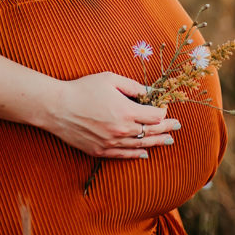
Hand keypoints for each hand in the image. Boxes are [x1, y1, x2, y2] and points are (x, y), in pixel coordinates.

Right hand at [48, 72, 181, 158]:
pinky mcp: (100, 151)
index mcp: (126, 112)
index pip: (155, 116)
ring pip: (141, 146)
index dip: (163, 110)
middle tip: (177, 126)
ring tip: (168, 141)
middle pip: (151, 132)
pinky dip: (137, 154)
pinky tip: (145, 153)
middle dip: (166, 128)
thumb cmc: (83, 89)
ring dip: (157, 142)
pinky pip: (124, 155)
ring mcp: (111, 143)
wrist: (57, 108)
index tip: (163, 105)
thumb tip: (150, 93)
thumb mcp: (110, 79)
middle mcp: (122, 130)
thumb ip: (133, 86)